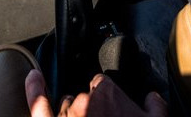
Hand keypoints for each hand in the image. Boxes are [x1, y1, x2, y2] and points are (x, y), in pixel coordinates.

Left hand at [25, 69, 167, 116]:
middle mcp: (82, 100)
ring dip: (74, 116)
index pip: (102, 85)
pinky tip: (34, 77)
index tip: (115, 110)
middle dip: (92, 109)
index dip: (109, 99)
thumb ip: (156, 107)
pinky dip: (34, 91)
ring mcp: (65, 115)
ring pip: (65, 107)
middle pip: (84, 97)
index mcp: (106, 92)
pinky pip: (40, 106)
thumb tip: (153, 98)